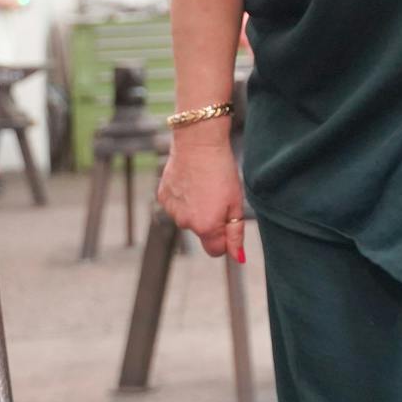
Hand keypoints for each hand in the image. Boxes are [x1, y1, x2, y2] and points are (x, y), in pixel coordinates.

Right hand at [157, 136, 246, 261]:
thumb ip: (236, 233)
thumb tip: (238, 258)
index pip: (216, 251)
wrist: (198, 143)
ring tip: (204, 186)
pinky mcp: (163, 197)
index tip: (229, 222)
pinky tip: (191, 181)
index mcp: (206, 227)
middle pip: (202, 233)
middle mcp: (186, 223)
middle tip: (219, 197)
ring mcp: (172, 210)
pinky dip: (183, 197)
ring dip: (196, 208)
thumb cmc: (222, 170)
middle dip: (210, 221)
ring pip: (188, 218)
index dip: (225, 240)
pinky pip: (176, 205)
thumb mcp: (236, 202)